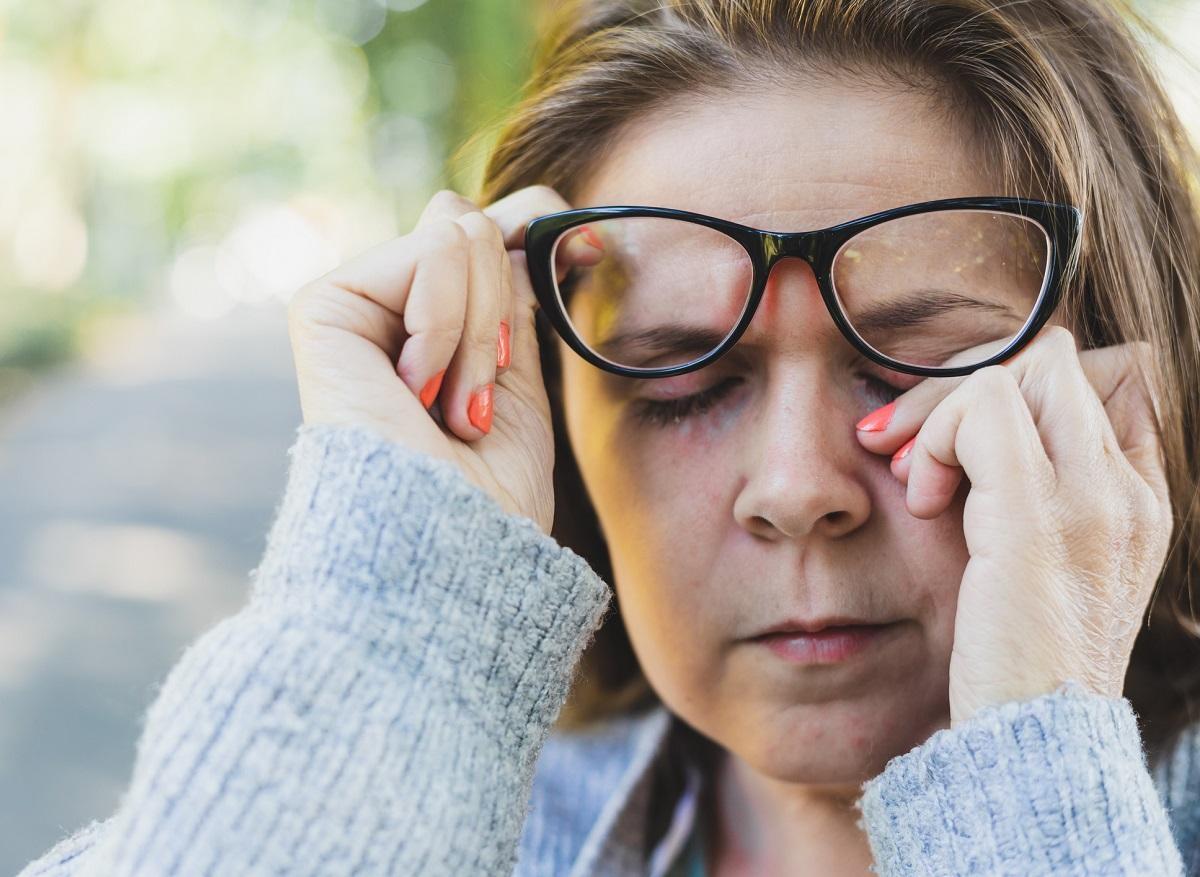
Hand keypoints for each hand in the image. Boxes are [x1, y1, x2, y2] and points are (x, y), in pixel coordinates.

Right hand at [286, 185, 597, 534]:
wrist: (450, 547)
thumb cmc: (490, 490)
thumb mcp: (518, 374)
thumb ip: (513, 294)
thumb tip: (538, 217)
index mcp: (430, 325)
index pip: (486, 232)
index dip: (538, 228)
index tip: (587, 252)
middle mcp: (387, 310)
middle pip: (473, 222)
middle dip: (505, 312)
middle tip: (481, 397)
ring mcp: (354, 306)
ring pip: (460, 232)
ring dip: (481, 334)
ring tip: (453, 407)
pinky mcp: (325, 307)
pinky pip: (432, 253)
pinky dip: (450, 327)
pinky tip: (417, 390)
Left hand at [855, 326, 1172, 725]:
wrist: (1032, 744)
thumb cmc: (1015, 656)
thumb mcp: (1031, 559)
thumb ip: (1021, 490)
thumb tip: (964, 427)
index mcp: (1137, 498)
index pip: (1108, 374)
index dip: (1023, 382)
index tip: (962, 436)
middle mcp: (1127, 491)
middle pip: (1058, 360)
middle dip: (966, 385)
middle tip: (911, 446)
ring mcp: (1091, 503)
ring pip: (1021, 371)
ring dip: (946, 410)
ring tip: (915, 478)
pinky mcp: (1037, 522)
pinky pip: (986, 408)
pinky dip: (939, 436)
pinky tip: (922, 498)